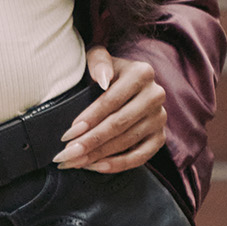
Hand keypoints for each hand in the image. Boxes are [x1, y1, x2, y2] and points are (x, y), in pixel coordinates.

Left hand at [54, 49, 166, 173]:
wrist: (128, 85)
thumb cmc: (106, 73)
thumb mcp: (99, 58)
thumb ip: (98, 61)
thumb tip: (103, 79)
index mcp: (142, 73)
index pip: (112, 100)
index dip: (89, 118)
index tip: (67, 134)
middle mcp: (156, 95)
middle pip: (119, 124)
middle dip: (90, 142)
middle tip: (66, 155)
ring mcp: (160, 118)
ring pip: (127, 142)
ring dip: (99, 155)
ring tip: (75, 162)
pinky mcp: (160, 137)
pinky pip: (141, 156)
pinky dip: (118, 164)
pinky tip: (97, 167)